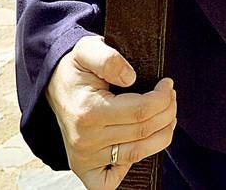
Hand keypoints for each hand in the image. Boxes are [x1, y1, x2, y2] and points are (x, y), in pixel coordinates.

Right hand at [46, 35, 176, 188]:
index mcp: (88, 111)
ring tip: (167, 115)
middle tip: (170, 96)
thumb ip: (109, 59)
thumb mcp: (89, 49)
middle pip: (143, 131)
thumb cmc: (76, 68)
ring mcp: (84, 157)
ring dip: (161, 134)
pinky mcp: (83, 168)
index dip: (163, 98)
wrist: (55, 83)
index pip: (141, 111)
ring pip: (137, 153)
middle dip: (167, 112)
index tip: (167, 84)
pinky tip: (141, 143)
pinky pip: (110, 182)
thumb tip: (130, 77)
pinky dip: (131, 167)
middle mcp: (85, 139)